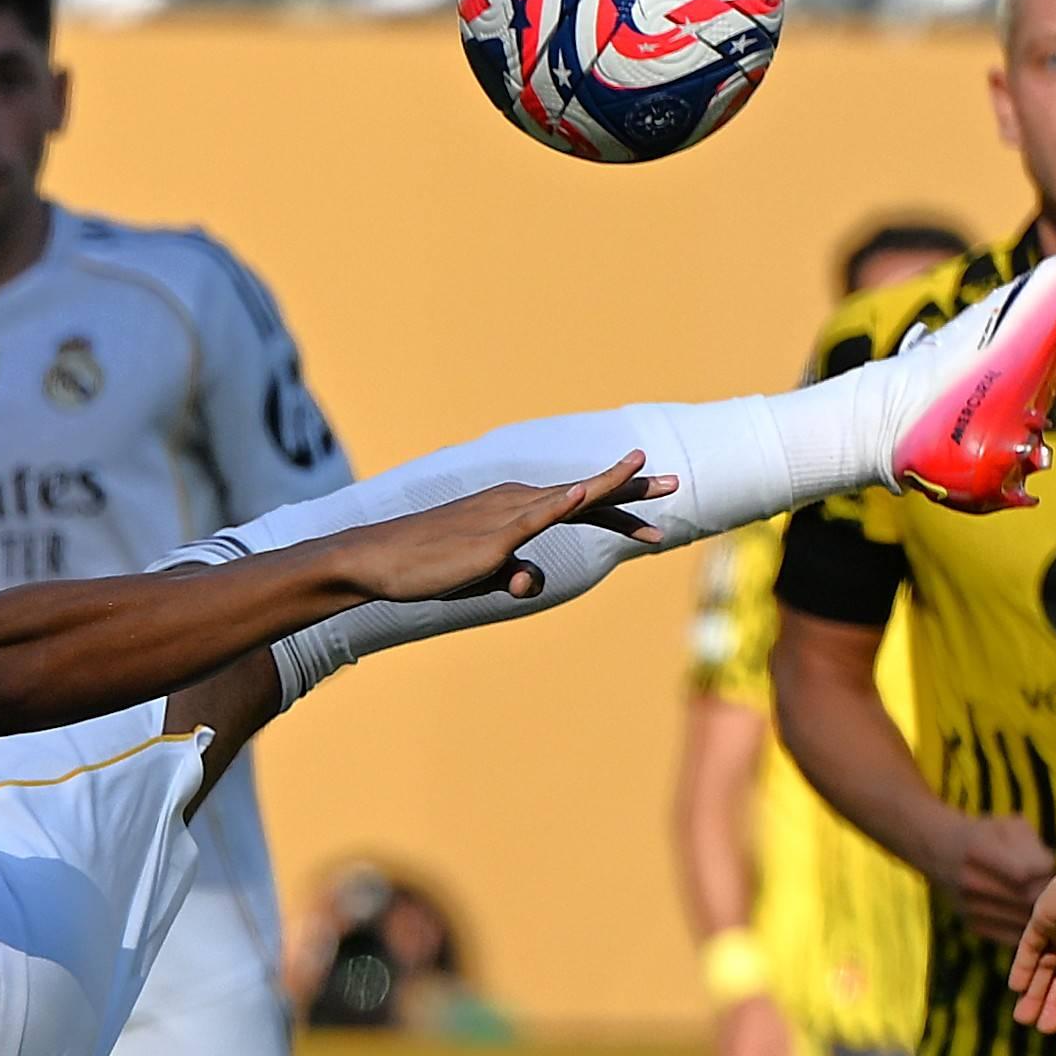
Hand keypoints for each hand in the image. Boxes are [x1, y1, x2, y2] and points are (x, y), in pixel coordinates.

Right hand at [319, 454, 669, 609]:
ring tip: (645, 475)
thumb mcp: (479, 576)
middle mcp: (516, 504)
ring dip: (607, 488)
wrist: (379, 560)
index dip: (619, 510)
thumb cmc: (426, 566)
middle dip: (631, 488)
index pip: (577, 506)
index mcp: (516, 509)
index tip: (655, 523)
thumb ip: (509, 575)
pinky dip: (556, 505)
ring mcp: (503, 518)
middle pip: (584, 495)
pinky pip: (529, 519)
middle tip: (676, 483)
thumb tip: (527, 581)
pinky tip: (579, 494)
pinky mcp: (488, 538)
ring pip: (566, 499)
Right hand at [933, 811, 1055, 951]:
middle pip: (1026, 898)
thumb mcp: (1007, 826)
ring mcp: (969, 907)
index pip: (1025, 871)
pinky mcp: (972, 925)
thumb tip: (1051, 872)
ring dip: (1037, 911)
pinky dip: (1025, 927)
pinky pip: (1010, 935)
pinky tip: (1026, 912)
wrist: (940, 853)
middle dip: (1045, 892)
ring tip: (1038, 897)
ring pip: (1021, 920)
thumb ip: (1032, 844)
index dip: (1045, 869)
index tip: (1046, 864)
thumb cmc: (983, 834)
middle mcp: (970, 882)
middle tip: (1048, 884)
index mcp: (978, 850)